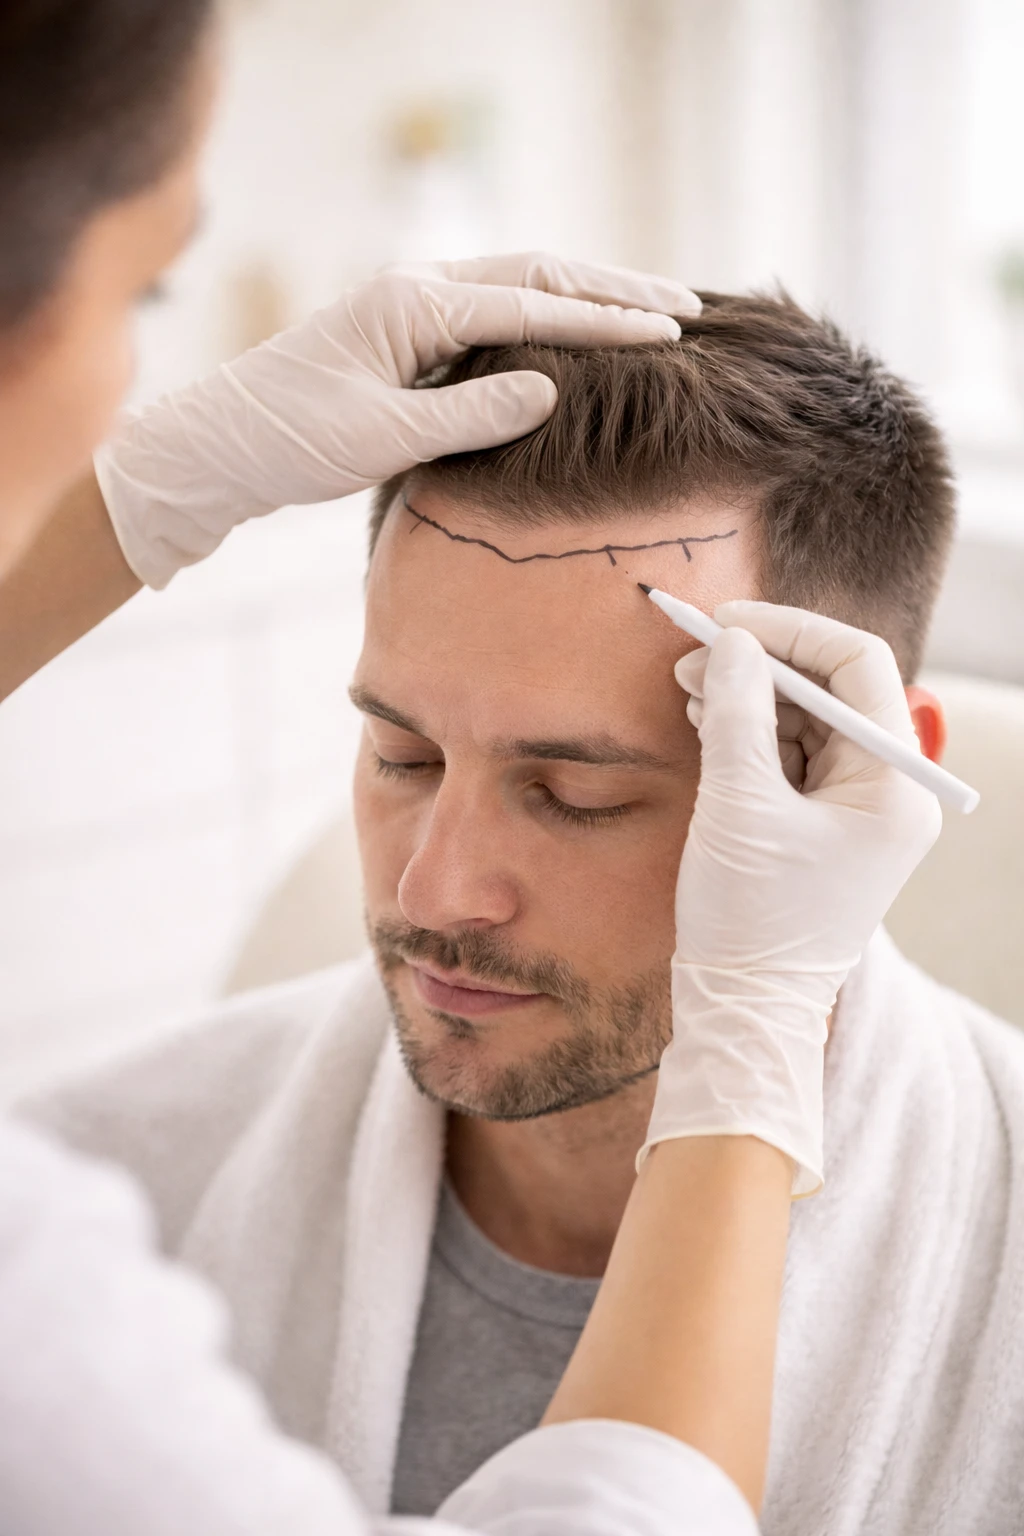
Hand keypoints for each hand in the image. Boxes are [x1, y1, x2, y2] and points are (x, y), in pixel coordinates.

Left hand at [97, 254, 699, 588]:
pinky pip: (493, 316)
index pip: (533, 304)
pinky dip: (545, 320)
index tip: (671, 333)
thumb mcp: (384, 436)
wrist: (220, 448)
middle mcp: (417, 289)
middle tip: (686, 304)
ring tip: (650, 311)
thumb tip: (551, 388)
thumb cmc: (291, 442)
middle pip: (537, 274)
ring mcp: (411, 308)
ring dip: (584, 298)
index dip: (607, 321)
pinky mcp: (405, 337)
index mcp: (414, 303)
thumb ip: (471, 412)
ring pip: (518, 288)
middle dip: (614, 289)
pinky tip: (576, 338)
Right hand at [639, 603, 942, 1194]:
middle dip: (763, 665)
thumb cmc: (750, 917)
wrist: (744, 1007)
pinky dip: (751, 733)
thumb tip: (734, 643)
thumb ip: (738, 712)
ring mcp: (858, 810)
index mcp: (893, 785)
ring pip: (808, 719)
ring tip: (694, 686)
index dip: (790, 632)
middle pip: (832, 690)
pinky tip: (709, 720)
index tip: (727, 623)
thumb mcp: (738, 805)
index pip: (857, 666)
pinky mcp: (825, 826)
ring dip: (751, 696)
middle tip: (696, 654)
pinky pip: (794, 756)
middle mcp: (889, 792)